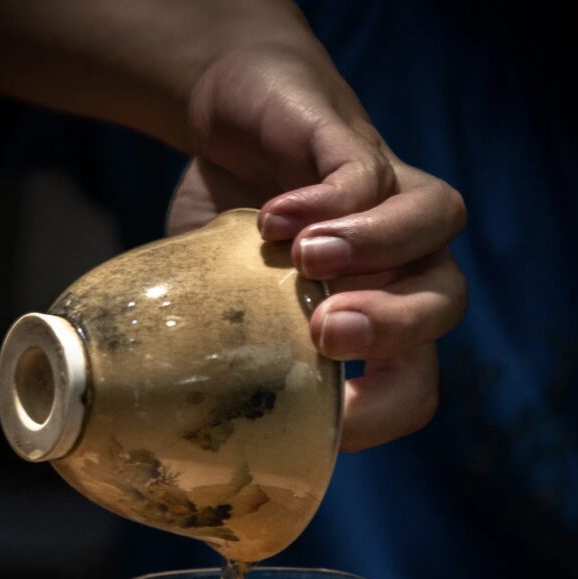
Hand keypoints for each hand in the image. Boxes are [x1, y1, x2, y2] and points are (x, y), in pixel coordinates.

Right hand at [169, 43, 466, 450]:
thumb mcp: (223, 309)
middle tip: (323, 333)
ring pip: (435, 226)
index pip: (414, 385)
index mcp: (375, 320)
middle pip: (446, 303)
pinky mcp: (350, 141)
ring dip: (377, 251)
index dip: (379, 414)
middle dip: (394, 329)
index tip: (317, 419)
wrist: (230, 118)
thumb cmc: (230, 235)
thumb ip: (223, 358)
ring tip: (304, 263)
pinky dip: (327, 201)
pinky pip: (367, 174)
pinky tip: (271, 223)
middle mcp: (397, 261)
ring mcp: (384, 196)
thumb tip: (166, 426)